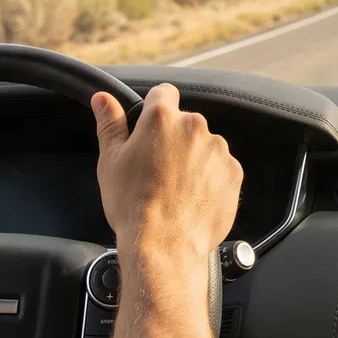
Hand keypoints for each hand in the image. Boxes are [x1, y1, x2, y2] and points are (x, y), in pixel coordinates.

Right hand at [91, 83, 242, 265]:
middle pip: (184, 122)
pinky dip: (210, 178)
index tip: (150, 128)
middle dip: (173, 139)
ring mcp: (218, 149)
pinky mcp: (233, 172)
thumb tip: (103, 98)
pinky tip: (192, 198)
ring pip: (204, 146)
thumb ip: (110, 124)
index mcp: (162, 118)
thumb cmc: (134, 204)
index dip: (154, 108)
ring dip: (193, 159)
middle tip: (157, 169)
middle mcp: (194, 126)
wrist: (165, 244)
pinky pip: (221, 168)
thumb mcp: (111, 161)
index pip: (163, 93)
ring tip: (175, 188)